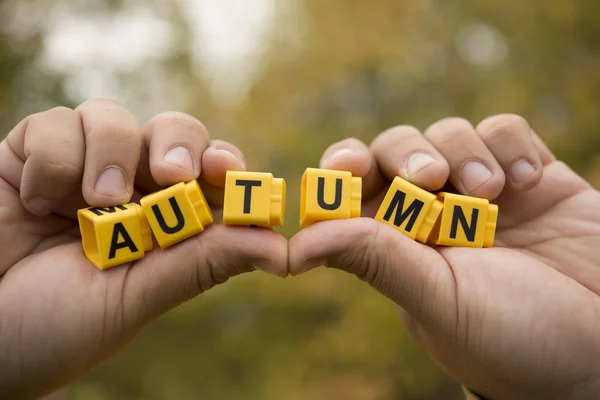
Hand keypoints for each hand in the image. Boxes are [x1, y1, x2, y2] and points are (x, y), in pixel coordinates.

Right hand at [0, 99, 286, 398]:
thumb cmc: (53, 327)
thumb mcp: (133, 300)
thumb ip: (200, 265)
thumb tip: (281, 250)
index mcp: (163, 226)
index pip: (208, 179)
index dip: (224, 166)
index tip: (229, 171)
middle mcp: (128, 192)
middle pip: (174, 133)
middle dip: (177, 143)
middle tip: (173, 171)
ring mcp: (81, 169)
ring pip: (115, 117)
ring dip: (110, 155)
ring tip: (92, 202)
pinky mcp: (30, 154)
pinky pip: (56, 124)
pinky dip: (51, 158)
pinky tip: (34, 199)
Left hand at [290, 115, 599, 398]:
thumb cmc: (511, 337)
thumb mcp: (437, 300)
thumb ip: (374, 261)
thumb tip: (295, 247)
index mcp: (398, 242)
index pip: (351, 188)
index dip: (340, 169)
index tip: (344, 169)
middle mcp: (433, 211)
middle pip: (395, 149)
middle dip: (406, 154)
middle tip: (429, 177)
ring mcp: (481, 190)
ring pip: (448, 133)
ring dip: (464, 153)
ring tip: (492, 191)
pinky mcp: (529, 173)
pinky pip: (503, 131)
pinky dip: (510, 147)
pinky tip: (528, 181)